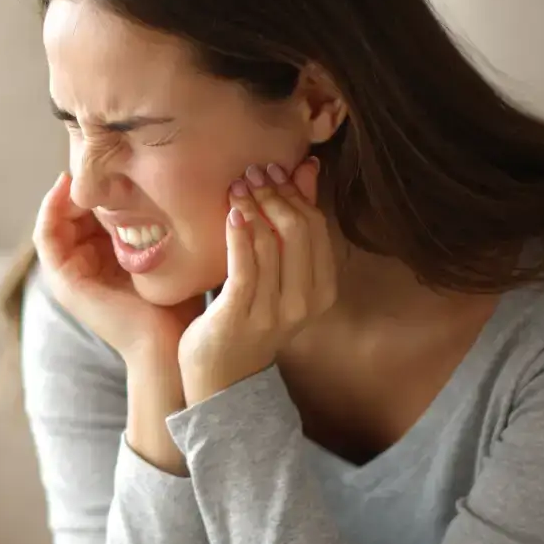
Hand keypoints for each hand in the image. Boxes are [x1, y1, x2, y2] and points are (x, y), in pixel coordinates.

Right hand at [33, 171, 200, 366]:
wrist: (168, 343)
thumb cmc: (178, 302)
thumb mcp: (169, 251)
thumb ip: (163, 222)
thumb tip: (181, 181)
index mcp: (104, 259)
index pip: (92, 211)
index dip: (99, 184)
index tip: (115, 158)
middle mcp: (82, 265)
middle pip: (72, 212)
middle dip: (82, 183)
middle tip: (95, 155)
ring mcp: (67, 274)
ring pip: (55, 219)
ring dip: (64, 191)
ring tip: (80, 167)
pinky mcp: (61, 280)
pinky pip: (46, 235)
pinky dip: (51, 208)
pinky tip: (68, 186)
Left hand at [179, 157, 336, 402]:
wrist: (222, 376)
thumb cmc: (248, 317)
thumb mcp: (277, 272)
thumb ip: (292, 225)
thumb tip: (307, 168)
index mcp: (321, 291)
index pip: (316, 228)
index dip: (296, 193)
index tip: (274, 168)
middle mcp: (304, 302)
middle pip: (298, 231)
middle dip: (275, 194)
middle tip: (252, 172)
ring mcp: (274, 312)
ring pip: (271, 244)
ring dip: (254, 207)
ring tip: (236, 185)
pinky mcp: (241, 315)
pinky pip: (245, 267)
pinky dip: (240, 235)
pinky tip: (232, 214)